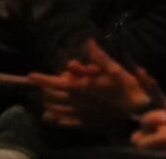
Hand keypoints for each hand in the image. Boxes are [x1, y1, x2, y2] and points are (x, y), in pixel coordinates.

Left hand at [30, 39, 163, 133]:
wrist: (136, 115)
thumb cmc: (126, 90)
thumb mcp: (115, 69)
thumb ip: (98, 57)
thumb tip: (88, 41)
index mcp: (81, 88)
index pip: (55, 83)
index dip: (42, 79)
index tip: (30, 75)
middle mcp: (77, 102)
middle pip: (53, 96)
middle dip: (46, 89)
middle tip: (43, 84)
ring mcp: (80, 114)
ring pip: (57, 109)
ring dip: (49, 103)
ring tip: (45, 98)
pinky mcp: (86, 123)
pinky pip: (66, 122)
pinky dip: (57, 119)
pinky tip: (51, 117)